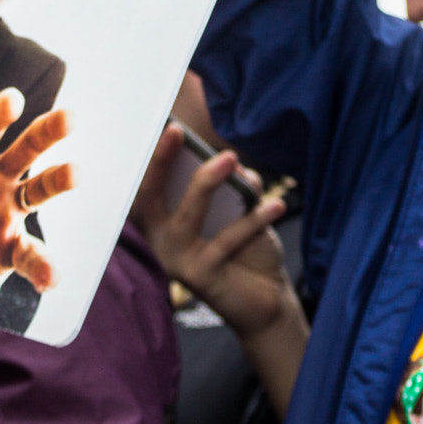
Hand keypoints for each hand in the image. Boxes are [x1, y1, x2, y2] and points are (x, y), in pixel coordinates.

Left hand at [0, 88, 74, 313]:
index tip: (13, 99)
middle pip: (24, 151)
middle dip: (46, 132)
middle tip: (69, 118)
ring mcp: (7, 217)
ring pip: (40, 189)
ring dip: (59, 179)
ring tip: (76, 172)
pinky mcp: (12, 252)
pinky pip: (31, 255)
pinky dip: (43, 265)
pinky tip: (50, 277)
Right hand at [132, 123, 297, 342]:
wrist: (265, 299)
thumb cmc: (246, 248)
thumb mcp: (239, 209)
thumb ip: (233, 184)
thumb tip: (231, 161)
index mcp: (163, 221)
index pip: (146, 185)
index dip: (150, 156)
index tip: (163, 125)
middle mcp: (161, 241)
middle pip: (148, 198)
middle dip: (159, 162)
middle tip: (176, 132)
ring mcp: (177, 262)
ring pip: (186, 217)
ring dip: (206, 183)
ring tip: (230, 159)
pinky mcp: (200, 279)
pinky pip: (226, 241)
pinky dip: (252, 220)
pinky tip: (276, 204)